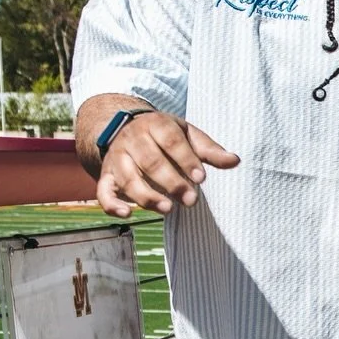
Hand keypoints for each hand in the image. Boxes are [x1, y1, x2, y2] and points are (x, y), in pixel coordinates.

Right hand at [97, 113, 239, 216]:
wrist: (127, 128)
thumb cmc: (165, 136)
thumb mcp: (188, 135)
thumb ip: (210, 150)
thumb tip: (235, 161)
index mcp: (155, 124)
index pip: (170, 140)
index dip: (186, 159)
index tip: (201, 179)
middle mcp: (133, 139)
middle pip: (150, 161)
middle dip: (171, 182)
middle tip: (191, 200)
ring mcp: (117, 158)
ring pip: (128, 178)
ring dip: (147, 196)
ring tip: (168, 209)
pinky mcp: (106, 176)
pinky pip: (103, 191)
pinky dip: (112, 204)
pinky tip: (128, 214)